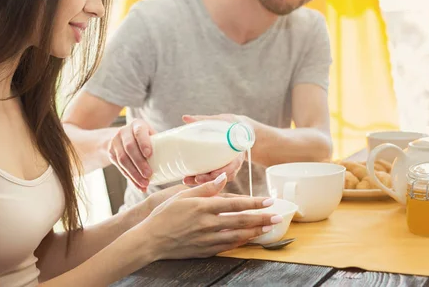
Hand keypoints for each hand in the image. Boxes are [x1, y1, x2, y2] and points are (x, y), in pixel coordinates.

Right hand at [108, 119, 154, 191]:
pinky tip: (139, 186)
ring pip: (123, 160)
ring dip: (134, 174)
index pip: (139, 132)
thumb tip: (180, 157)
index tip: (149, 154)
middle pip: (129, 148)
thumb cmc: (146, 137)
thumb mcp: (152, 134)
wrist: (123, 137)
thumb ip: (161, 143)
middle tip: (149, 175)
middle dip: (139, 163)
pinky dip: (131, 178)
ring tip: (145, 183)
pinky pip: (120, 168)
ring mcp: (115, 142)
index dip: (144, 143)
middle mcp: (123, 131)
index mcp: (137, 125)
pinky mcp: (111, 153)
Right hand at [140, 174, 281, 259]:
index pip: (235, 204)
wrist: (151, 240)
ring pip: (238, 235)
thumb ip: (206, 187)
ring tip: (269, 227)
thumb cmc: (164, 214)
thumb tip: (223, 177)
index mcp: (203, 207)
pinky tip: (250, 238)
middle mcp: (207, 224)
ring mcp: (207, 239)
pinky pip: (228, 246)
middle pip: (241, 220)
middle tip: (278, 216)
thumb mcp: (182, 195)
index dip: (254, 202)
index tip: (269, 200)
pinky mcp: (205, 250)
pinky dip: (241, 242)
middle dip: (262, 218)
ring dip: (256, 231)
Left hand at [181, 114, 251, 184]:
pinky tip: (189, 179)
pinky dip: (203, 180)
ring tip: (188, 180)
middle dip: (210, 179)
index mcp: (237, 151)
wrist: (240, 129)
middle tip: (196, 179)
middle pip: (224, 175)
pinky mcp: (221, 169)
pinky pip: (214, 178)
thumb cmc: (230, 124)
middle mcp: (234, 162)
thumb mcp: (220, 120)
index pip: (233, 165)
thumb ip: (204, 120)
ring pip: (218, 179)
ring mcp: (229, 167)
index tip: (213, 173)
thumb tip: (185, 117)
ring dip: (204, 182)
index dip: (223, 171)